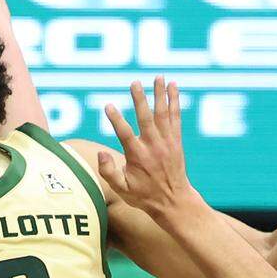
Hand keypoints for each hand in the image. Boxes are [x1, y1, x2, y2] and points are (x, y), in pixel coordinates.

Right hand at [98, 79, 204, 224]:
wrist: (174, 201)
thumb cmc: (144, 195)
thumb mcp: (121, 189)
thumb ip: (108, 172)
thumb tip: (100, 154)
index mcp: (137, 156)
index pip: (124, 134)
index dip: (115, 119)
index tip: (108, 106)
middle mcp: (153, 146)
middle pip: (146, 118)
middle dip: (140, 99)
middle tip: (134, 82)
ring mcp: (167, 142)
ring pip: (163, 113)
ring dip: (160, 94)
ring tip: (157, 76)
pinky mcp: (176, 140)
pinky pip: (176, 117)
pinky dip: (175, 101)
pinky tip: (173, 86)